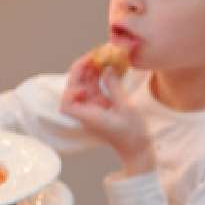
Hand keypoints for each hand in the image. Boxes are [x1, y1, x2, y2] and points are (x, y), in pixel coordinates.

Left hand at [60, 51, 153, 173]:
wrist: (137, 148)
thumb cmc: (132, 133)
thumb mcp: (127, 108)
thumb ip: (114, 86)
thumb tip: (107, 69)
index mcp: (89, 116)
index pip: (66, 105)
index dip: (71, 92)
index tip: (84, 87)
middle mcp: (87, 111)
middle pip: (74, 89)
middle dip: (80, 71)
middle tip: (92, 56)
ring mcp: (93, 107)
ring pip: (84, 85)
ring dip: (90, 70)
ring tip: (101, 56)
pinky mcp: (100, 105)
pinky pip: (94, 87)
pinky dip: (98, 76)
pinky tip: (107, 65)